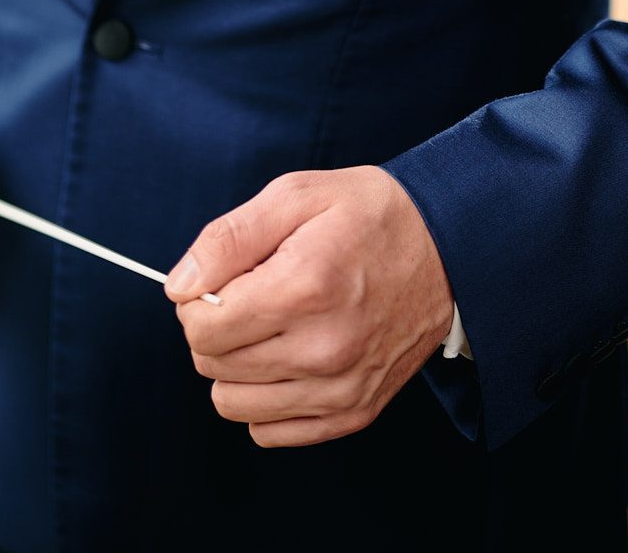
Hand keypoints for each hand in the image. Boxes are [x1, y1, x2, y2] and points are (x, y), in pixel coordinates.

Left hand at [164, 166, 453, 447]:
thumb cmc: (368, 215)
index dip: (198, 298)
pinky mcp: (353, 413)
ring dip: (236, 365)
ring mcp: (340, 388)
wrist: (449, 250)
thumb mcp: (296, 195)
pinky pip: (269, 431)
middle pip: (211, 364)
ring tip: (271, 325)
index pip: (202, 325)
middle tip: (252, 293)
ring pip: (233, 404)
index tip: (224, 278)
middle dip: (216, 326)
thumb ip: (228, 237)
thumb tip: (179, 286)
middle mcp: (322, 348)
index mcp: (304, 286)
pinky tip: (288, 357)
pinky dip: (265, 398)